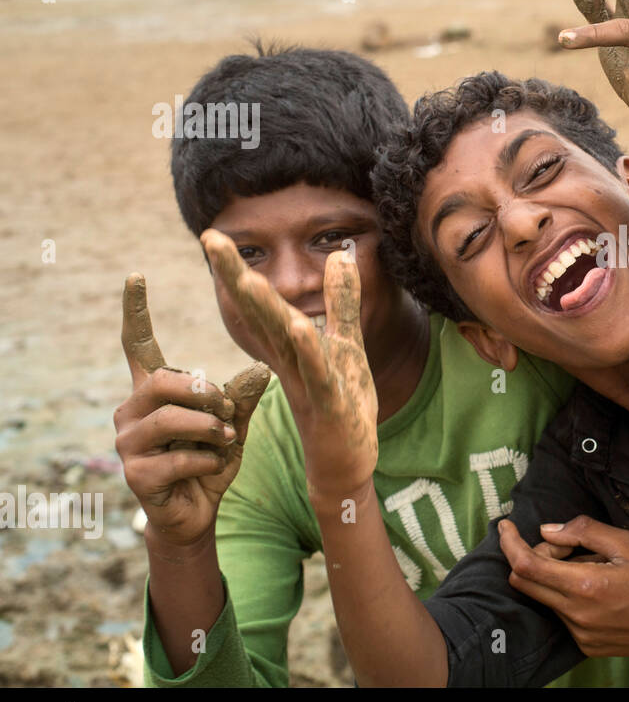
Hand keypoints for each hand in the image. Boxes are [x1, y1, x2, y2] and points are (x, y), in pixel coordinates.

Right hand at [114, 274, 269, 547]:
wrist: (197, 514)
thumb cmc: (211, 460)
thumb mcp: (234, 422)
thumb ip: (243, 396)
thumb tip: (263, 367)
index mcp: (153, 391)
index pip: (137, 344)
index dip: (134, 310)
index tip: (136, 275)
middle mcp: (132, 411)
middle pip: (163, 380)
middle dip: (205, 392)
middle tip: (227, 410)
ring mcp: (128, 443)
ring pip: (170, 418)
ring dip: (210, 428)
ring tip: (225, 438)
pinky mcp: (135, 474)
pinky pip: (180, 457)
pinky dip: (209, 461)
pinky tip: (213, 467)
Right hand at [201, 229, 377, 501]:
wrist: (341, 466)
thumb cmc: (338, 407)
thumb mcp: (343, 346)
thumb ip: (341, 302)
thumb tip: (341, 254)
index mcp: (284, 349)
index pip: (257, 304)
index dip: (234, 270)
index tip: (213, 234)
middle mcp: (285, 364)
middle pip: (257, 315)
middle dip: (235, 277)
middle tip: (211, 239)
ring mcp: (300, 385)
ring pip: (278, 344)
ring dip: (264, 311)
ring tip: (248, 279)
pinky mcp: (326, 405)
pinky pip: (310, 378)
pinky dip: (307, 353)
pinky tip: (298, 328)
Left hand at [500, 515, 628, 660]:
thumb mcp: (628, 543)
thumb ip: (583, 531)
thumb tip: (547, 530)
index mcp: (585, 586)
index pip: (526, 565)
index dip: (509, 543)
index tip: (504, 525)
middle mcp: (577, 615)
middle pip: (526, 584)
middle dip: (533, 557)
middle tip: (566, 545)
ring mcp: (581, 635)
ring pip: (546, 598)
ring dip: (555, 577)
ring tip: (595, 567)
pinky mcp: (588, 646)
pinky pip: (563, 615)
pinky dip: (569, 596)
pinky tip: (601, 590)